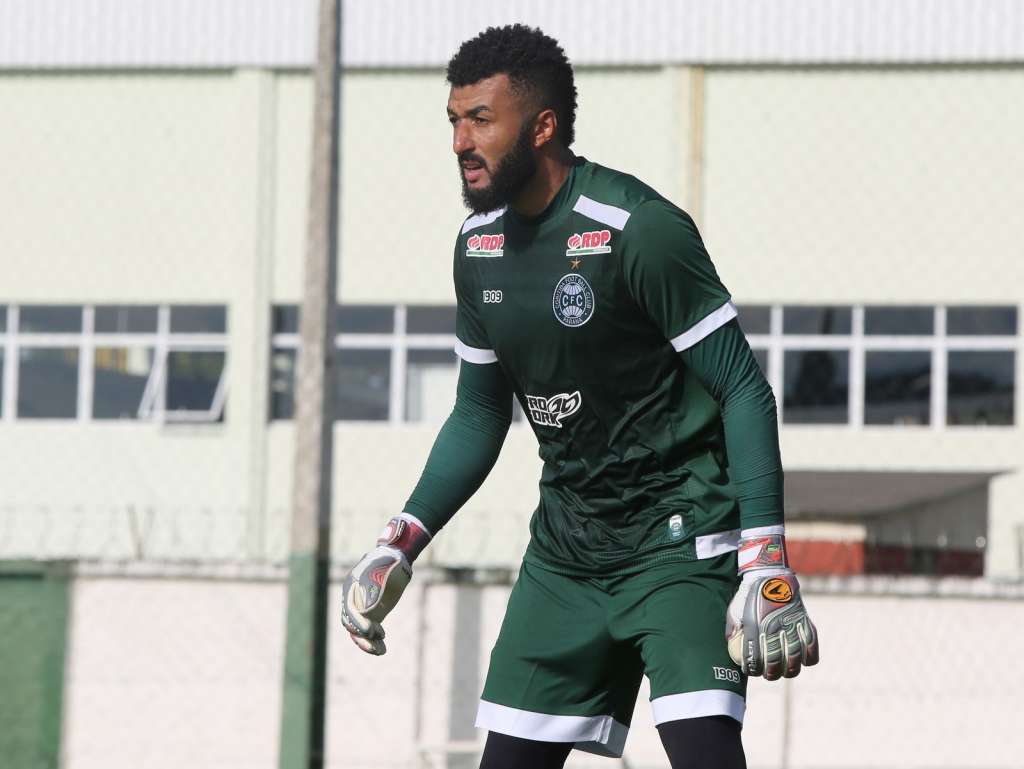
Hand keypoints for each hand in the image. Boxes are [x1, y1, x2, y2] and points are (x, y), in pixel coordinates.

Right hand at [340, 514, 429, 654]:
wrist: (397, 558)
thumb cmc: (389, 562)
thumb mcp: (382, 571)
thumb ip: (374, 587)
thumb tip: (366, 609)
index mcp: (352, 587)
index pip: (350, 610)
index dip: (359, 622)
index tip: (371, 631)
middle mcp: (353, 598)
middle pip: (351, 623)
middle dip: (362, 636)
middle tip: (377, 642)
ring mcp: (362, 606)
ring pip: (358, 631)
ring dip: (367, 643)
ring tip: (381, 651)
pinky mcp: (372, 614)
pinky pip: (368, 631)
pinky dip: (373, 641)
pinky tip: (382, 648)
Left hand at [725, 531, 818, 679]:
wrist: (769, 575)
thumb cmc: (748, 595)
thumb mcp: (734, 611)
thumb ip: (732, 630)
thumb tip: (731, 647)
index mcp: (754, 627)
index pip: (754, 658)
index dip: (753, 670)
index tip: (752, 671)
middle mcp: (774, 628)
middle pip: (776, 663)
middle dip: (771, 674)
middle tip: (769, 674)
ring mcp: (791, 625)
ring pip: (795, 659)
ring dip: (790, 670)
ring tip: (785, 671)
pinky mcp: (804, 621)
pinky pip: (812, 646)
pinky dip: (810, 657)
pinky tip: (803, 661)